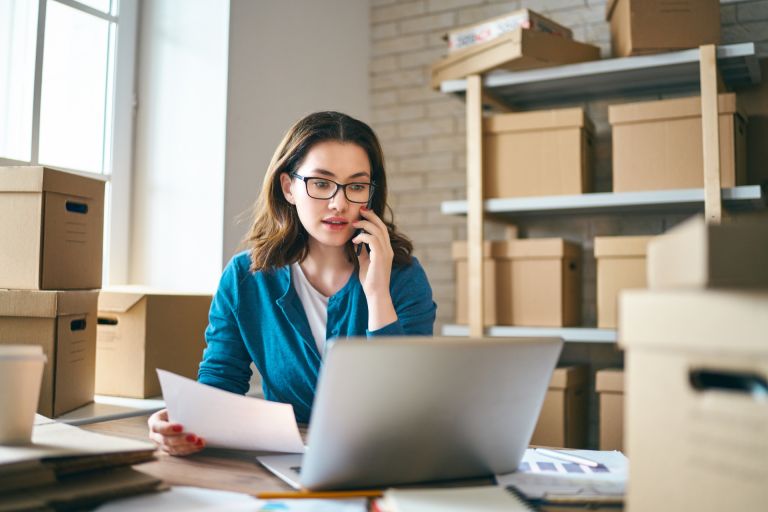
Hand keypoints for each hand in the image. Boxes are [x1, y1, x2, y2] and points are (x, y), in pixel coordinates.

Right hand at [148, 408, 204, 455]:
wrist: (176, 417)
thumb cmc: (175, 410)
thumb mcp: (174, 406)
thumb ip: (180, 406)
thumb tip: (193, 401)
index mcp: (154, 422)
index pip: (158, 427)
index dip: (169, 428)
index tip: (181, 427)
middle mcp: (155, 435)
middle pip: (166, 440)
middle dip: (181, 440)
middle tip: (194, 437)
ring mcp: (161, 445)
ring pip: (173, 448)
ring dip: (188, 446)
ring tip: (200, 442)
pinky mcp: (170, 450)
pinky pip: (180, 452)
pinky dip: (190, 449)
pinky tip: (199, 446)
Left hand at [352, 207, 396, 329]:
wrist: (376, 294)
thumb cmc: (370, 281)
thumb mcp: (365, 262)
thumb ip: (363, 251)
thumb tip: (357, 242)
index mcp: (386, 250)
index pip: (382, 229)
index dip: (373, 219)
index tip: (363, 214)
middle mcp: (388, 249)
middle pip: (381, 226)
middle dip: (371, 216)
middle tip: (360, 209)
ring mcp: (386, 252)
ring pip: (377, 230)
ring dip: (365, 225)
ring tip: (354, 224)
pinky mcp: (381, 257)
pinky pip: (372, 240)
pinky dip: (363, 237)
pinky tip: (355, 241)